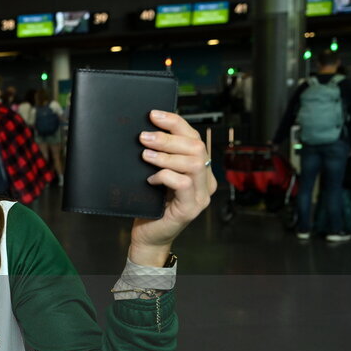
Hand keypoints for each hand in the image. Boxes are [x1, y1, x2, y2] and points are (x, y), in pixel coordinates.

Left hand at [130, 111, 217, 263]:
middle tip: (144, 136)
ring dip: (166, 155)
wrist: (147, 236)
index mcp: (199, 169)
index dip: (175, 123)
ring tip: (144, 155)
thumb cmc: (149, 204)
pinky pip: (184, 183)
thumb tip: (146, 129)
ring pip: (192, 163)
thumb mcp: (154, 175)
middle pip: (195, 147)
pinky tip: (150, 180)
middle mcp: (206, 180)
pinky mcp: (191, 208)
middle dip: (168, 138)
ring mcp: (201, 195)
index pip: (193, 137)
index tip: (153, 115)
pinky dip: (165, 176)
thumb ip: (159, 157)